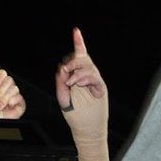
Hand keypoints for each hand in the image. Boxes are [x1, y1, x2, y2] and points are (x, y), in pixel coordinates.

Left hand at [0, 67, 25, 119]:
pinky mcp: (18, 105)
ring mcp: (11, 98)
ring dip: (4, 97)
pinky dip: (13, 100)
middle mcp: (4, 91)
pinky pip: (20, 97)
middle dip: (1, 89)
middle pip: (9, 79)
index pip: (2, 74)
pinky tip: (7, 104)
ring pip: (14, 88)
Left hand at [55, 27, 109, 160]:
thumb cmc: (75, 115)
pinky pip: (94, 76)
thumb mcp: (63, 98)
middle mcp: (87, 77)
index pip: (79, 58)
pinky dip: (85, 77)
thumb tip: (62, 69)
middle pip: (82, 59)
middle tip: (65, 71)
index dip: (79, 43)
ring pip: (88, 66)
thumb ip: (61, 83)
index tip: (76, 30)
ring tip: (72, 82)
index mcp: (77, 77)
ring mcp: (94, 82)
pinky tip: (78, 83)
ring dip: (78, 71)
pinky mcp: (100, 88)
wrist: (87, 129)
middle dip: (73, 62)